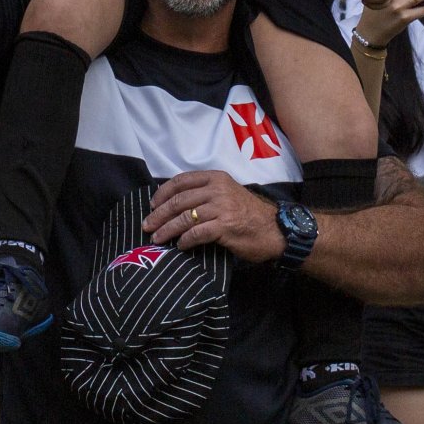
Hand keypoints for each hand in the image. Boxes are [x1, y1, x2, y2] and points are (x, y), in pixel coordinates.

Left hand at [143, 170, 281, 263]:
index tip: (152, 205)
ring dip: (167, 229)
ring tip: (157, 238)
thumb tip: (175, 204)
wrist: (275, 230)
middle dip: (159, 214)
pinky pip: (197, 233)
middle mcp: (217, 189)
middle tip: (147, 225)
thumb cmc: (249, 214)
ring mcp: (221, 207)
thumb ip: (206, 193)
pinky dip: (184, 240)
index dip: (163, 193)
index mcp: (216, 178)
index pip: (181, 181)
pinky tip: (179, 246)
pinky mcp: (225, 226)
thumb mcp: (228, 193)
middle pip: (179, 200)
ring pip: (184, 217)